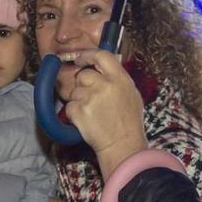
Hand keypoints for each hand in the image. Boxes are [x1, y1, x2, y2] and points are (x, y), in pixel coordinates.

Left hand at [56, 51, 148, 174]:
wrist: (123, 146)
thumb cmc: (129, 123)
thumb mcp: (131, 95)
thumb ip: (117, 79)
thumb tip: (102, 68)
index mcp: (120, 79)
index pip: (101, 56)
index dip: (87, 55)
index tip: (80, 59)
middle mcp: (105, 85)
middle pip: (83, 75)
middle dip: (83, 85)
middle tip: (92, 99)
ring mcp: (91, 98)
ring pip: (75, 92)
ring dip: (79, 101)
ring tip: (93, 113)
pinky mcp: (79, 111)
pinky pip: (70, 106)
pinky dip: (74, 114)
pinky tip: (87, 121)